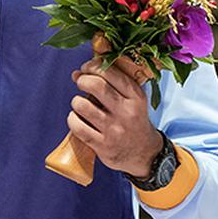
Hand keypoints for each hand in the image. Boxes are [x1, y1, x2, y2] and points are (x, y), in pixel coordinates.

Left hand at [67, 55, 161, 177]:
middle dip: (83, 80)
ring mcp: (114, 130)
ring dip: (76, 101)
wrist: (145, 153)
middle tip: (81, 82)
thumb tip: (77, 73)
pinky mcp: (103, 146)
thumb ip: (111, 84)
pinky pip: (78, 127)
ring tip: (80, 104)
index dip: (93, 66)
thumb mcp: (133, 99)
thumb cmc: (133, 120)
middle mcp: (126, 112)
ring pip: (83, 106)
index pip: (111, 73)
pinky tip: (77, 118)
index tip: (86, 67)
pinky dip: (72, 119)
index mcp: (135, 96)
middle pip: (96, 86)